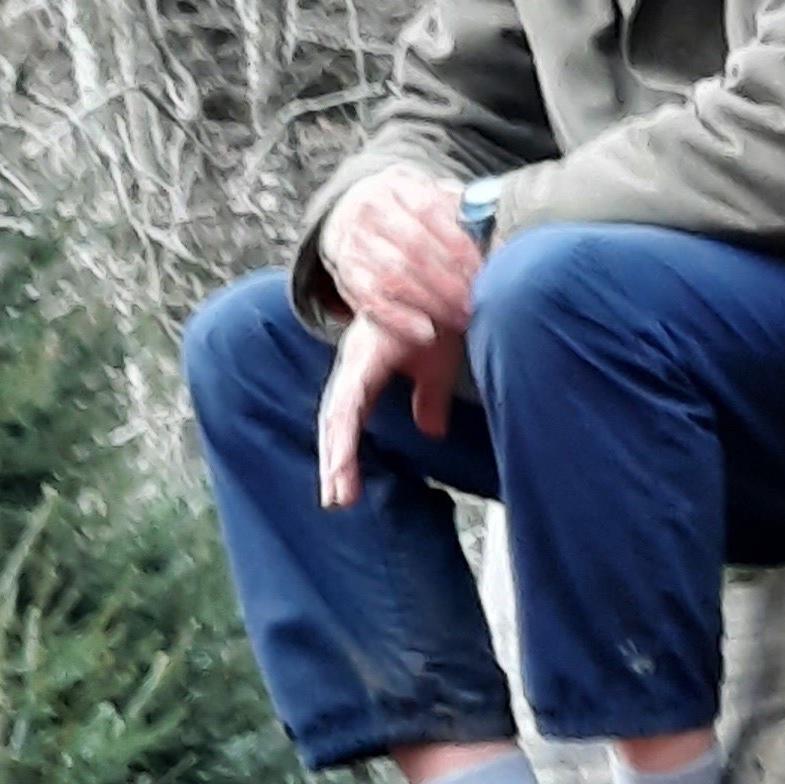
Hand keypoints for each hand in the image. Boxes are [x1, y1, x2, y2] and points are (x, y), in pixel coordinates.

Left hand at [318, 309, 432, 508]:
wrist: (450, 282)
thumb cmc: (442, 318)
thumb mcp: (437, 368)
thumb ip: (429, 399)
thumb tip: (431, 431)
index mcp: (366, 369)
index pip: (349, 418)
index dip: (344, 453)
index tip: (344, 491)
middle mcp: (355, 365)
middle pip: (336, 422)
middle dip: (335, 463)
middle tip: (335, 501)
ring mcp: (357, 359)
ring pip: (337, 416)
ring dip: (336, 456)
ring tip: (337, 492)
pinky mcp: (367, 355)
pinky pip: (350, 400)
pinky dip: (343, 431)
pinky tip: (341, 457)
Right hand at [324, 172, 481, 339]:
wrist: (355, 215)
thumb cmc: (412, 215)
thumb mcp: (434, 200)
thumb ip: (464, 215)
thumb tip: (497, 244)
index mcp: (397, 185)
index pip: (431, 212)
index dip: (461, 245)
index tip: (487, 272)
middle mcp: (370, 209)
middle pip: (415, 248)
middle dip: (452, 281)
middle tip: (478, 304)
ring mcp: (354, 241)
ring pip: (395, 276)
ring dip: (433, 303)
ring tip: (461, 320)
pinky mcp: (346, 272)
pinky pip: (372, 300)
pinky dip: (400, 320)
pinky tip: (426, 333)